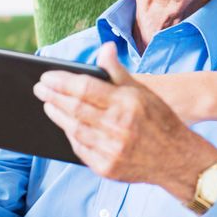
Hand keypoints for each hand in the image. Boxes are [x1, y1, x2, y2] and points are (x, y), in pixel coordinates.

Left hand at [33, 43, 216, 202]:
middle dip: (52, 96)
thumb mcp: (143, 91)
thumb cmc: (160, 119)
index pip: (84, 88)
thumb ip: (118, 71)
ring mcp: (111, 150)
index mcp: (126, 104)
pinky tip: (65, 125)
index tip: (47, 76)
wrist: (177, 158)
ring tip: (48, 104)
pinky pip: (80, 149)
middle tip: (39, 88)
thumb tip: (104, 48)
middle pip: (74, 108)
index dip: (61, 81)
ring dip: (57, 115)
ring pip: (74, 129)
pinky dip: (70, 135)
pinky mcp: (107, 168)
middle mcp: (118, 127)